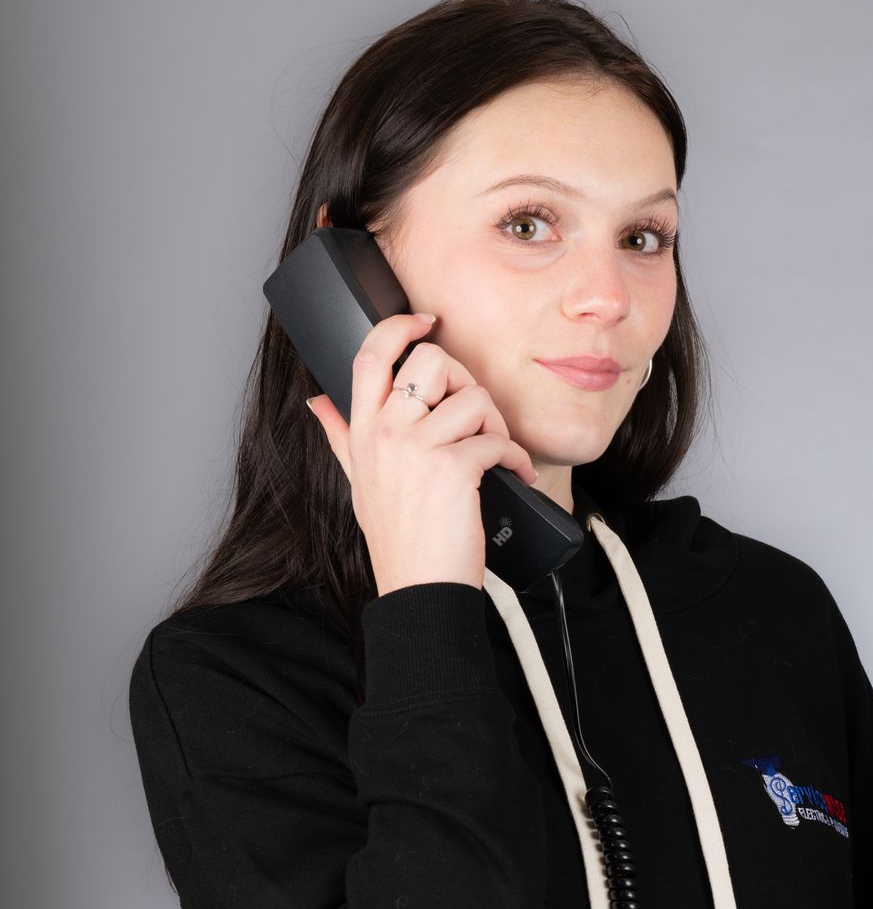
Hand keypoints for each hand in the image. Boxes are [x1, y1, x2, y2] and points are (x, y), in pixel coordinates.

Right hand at [305, 311, 539, 593]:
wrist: (419, 587)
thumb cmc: (397, 538)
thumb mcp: (357, 482)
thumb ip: (340, 436)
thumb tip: (318, 403)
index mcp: (362, 430)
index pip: (371, 355)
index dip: (399, 326)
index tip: (426, 322)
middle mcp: (386, 433)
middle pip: (431, 363)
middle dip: (466, 382)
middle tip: (477, 415)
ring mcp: (418, 449)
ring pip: (474, 398)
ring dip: (498, 424)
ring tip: (498, 452)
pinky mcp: (454, 468)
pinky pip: (498, 438)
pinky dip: (517, 457)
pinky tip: (517, 474)